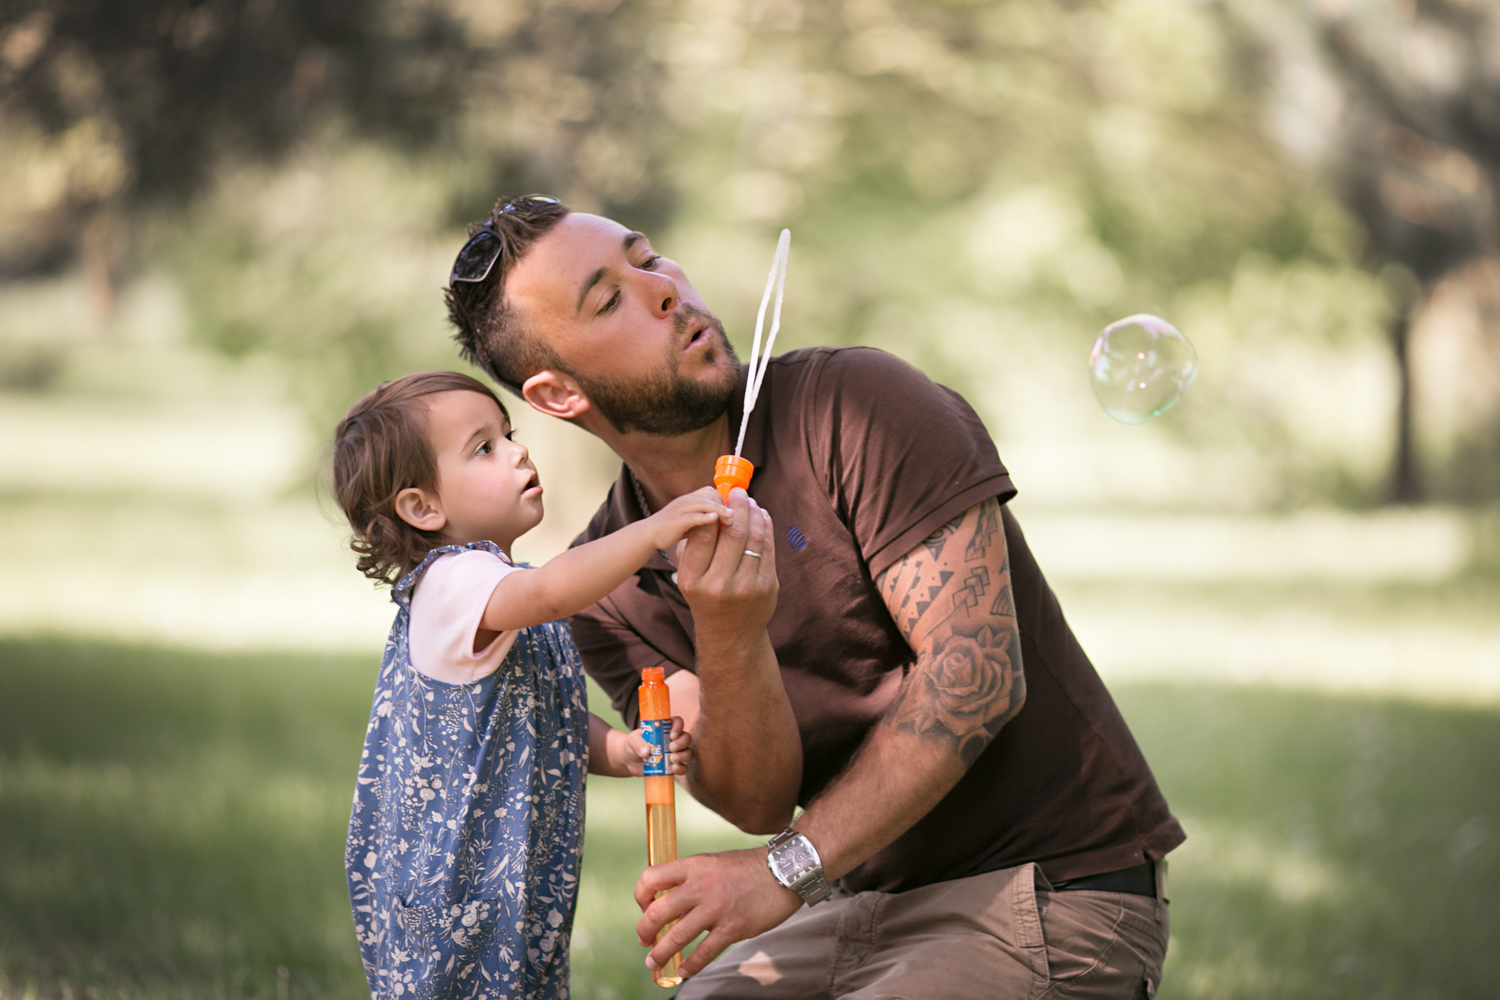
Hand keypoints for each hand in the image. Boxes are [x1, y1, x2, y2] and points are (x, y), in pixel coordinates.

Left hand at [624, 715, 692, 776]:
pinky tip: (673, 769)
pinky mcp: (673, 766)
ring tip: (672, 759)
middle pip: (687, 737)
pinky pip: (684, 767)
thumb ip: (637, 743)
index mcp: (664, 728)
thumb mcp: (632, 741)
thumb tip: (646, 753)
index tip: (672, 735)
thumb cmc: (632, 746)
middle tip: (672, 748)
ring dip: (683, 756)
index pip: (678, 722)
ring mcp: (674, 753)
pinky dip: (681, 768)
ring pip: (688, 752)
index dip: (678, 727)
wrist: (629, 761)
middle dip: (682, 743)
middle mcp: (673, 739)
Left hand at [635, 847, 802, 978]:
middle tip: (644, 940)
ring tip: (653, 963)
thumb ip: (693, 880)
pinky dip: (690, 965)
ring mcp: (716, 908)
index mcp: (694, 866)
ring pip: (676, 936)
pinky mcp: (733, 927)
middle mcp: (701, 885)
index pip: (651, 877)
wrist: (784, 871)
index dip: (640, 895)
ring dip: (660, 953)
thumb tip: (672, 906)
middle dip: (644, 931)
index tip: (644, 908)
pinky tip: (684, 970)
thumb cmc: (748, 869)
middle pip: (657, 911)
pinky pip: (704, 952)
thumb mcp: (714, 863)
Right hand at [645, 488, 731, 552]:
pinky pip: (691, 516)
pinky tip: (714, 520)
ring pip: (703, 504)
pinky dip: (704, 517)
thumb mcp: (692, 520)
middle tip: (734, 518)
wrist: (649, 534)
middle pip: (710, 496)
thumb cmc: (673, 529)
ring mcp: (680, 510)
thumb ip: (706, 517)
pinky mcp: (676, 521)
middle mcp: (686, 501)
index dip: (723, 500)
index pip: (711, 492)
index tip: (732, 512)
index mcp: (690, 499)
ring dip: (719, 510)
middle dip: (724, 505)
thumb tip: (728, 521)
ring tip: (730, 518)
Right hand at [674, 487, 777, 637]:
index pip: (703, 534)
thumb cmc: (705, 596)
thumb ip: (692, 545)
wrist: (729, 633)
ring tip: (750, 501)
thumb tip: (707, 507)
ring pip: (754, 537)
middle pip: (733, 532)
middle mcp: (719, 584)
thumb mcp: (688, 576)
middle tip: (739, 492)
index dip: (714, 510)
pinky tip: (762, 516)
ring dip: (754, 513)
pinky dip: (766, 527)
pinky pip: (768, 548)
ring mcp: (746, 586)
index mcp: (692, 579)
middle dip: (738, 505)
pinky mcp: (767, 587)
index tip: (720, 497)